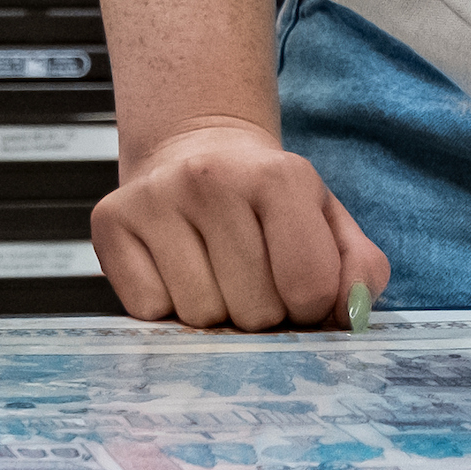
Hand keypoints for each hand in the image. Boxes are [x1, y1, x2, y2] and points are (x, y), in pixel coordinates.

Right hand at [91, 120, 389, 331]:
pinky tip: (176, 270)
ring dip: (215, 313)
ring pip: (198, 316)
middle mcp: (211, 178)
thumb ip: (359, 271)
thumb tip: (348, 317)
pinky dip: (166, 308)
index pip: (309, 288)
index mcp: (280, 175)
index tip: (299, 289)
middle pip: (253, 311)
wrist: (196, 152)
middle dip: (262, 313)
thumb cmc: (270, 203)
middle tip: (254, 279)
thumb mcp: (330, 223)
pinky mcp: (111, 221)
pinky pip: (148, 311)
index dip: (310, 308)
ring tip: (216, 273)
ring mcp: (155, 197)